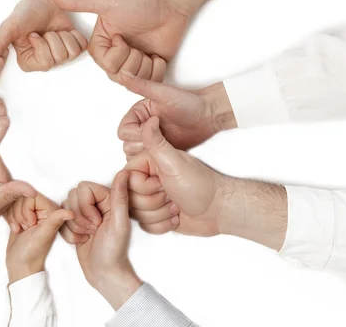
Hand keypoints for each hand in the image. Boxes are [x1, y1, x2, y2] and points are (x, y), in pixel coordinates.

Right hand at [0, 0, 87, 71]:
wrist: (43, 0)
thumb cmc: (26, 13)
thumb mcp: (10, 26)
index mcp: (29, 61)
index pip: (45, 64)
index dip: (41, 45)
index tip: (33, 34)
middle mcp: (45, 61)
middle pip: (59, 58)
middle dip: (52, 38)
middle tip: (43, 30)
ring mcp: (61, 56)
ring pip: (71, 53)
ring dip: (63, 35)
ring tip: (52, 29)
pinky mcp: (74, 47)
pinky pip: (81, 47)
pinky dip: (74, 34)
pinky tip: (64, 29)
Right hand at [5, 193, 72, 283]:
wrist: (19, 265)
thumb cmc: (31, 253)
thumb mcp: (43, 235)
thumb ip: (55, 220)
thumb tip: (72, 213)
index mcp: (51, 211)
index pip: (32, 196)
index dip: (27, 209)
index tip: (30, 224)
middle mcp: (43, 210)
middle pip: (23, 197)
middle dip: (20, 213)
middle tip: (26, 228)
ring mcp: (32, 213)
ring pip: (16, 201)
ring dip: (15, 217)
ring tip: (21, 229)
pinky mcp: (22, 216)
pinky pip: (11, 207)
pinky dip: (10, 218)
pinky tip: (16, 229)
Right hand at [49, 0, 222, 83]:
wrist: (169, 4)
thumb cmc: (139, 2)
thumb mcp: (105, 2)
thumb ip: (78, 2)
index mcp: (102, 44)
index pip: (105, 64)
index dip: (117, 54)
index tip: (122, 36)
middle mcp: (115, 55)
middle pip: (118, 75)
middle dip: (132, 59)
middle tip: (137, 42)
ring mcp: (133, 63)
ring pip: (134, 80)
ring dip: (144, 64)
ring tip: (147, 47)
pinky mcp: (151, 68)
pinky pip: (151, 81)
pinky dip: (156, 68)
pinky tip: (156, 54)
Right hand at [62, 171, 142, 309]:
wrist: (104, 273)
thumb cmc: (113, 251)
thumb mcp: (118, 223)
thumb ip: (120, 197)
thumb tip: (125, 172)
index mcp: (108, 198)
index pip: (83, 187)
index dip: (86, 206)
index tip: (97, 222)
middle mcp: (96, 203)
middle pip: (72, 196)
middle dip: (79, 217)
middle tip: (93, 230)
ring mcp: (84, 213)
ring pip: (65, 207)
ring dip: (74, 226)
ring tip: (88, 235)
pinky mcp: (75, 224)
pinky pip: (60, 220)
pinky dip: (68, 233)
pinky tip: (82, 241)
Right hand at [118, 72, 234, 155]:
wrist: (208, 115)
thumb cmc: (189, 102)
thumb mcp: (162, 93)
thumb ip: (140, 85)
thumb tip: (123, 75)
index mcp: (138, 114)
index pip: (123, 131)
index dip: (136, 132)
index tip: (154, 126)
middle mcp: (142, 126)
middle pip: (127, 144)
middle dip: (142, 144)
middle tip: (161, 137)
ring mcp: (151, 139)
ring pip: (136, 154)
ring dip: (148, 152)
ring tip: (166, 143)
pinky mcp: (161, 150)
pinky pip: (150, 160)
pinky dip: (156, 159)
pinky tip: (168, 150)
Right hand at [125, 116, 286, 249]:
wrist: (218, 210)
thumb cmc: (200, 186)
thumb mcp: (174, 163)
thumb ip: (156, 142)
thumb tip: (150, 119)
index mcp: (148, 164)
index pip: (127, 180)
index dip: (145, 187)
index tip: (163, 184)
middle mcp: (147, 179)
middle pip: (131, 199)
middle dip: (154, 202)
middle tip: (172, 194)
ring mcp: (151, 198)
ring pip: (137, 215)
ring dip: (160, 214)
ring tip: (176, 205)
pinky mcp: (155, 214)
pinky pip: (145, 226)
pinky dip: (162, 225)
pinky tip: (176, 216)